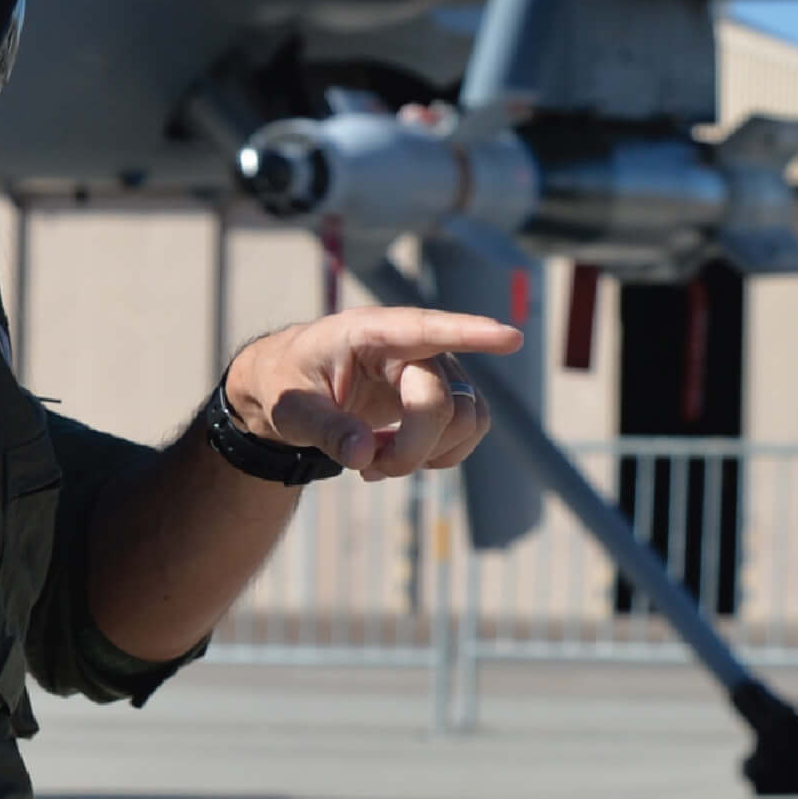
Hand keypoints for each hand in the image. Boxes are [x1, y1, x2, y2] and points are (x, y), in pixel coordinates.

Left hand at [224, 307, 523, 480]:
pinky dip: (439, 456)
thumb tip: (365, 455)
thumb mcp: (289, 411)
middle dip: (413, 448)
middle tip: (368, 469)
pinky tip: (396, 457)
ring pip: (469, 418)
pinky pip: (470, 430)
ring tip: (378, 462)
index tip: (510, 337)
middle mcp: (410, 347)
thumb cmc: (287, 385)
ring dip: (429, 454)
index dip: (469, 333)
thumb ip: (324, 430)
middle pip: (443, 400)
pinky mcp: (444, 395)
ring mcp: (433, 370)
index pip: (424, 329)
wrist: (291, 389)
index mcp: (367, 333)